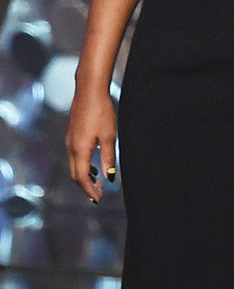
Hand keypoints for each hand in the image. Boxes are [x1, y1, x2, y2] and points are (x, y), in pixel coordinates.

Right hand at [66, 85, 116, 201]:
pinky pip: (75, 156)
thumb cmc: (101, 111)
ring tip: (99, 181)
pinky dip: (83, 165)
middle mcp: (71, 146)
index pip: (82, 177)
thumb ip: (108, 157)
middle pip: (76, 174)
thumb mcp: (109, 136)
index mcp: (80, 149)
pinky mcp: (71, 134)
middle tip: (99, 194)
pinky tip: (94, 164)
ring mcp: (69, 140)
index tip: (99, 198)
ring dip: (85, 175)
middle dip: (86, 186)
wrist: (89, 90)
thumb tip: (109, 176)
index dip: (90, 190)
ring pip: (74, 165)